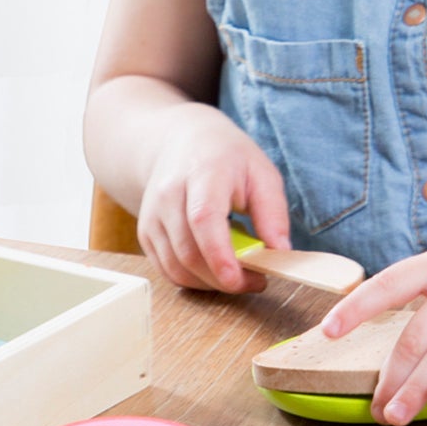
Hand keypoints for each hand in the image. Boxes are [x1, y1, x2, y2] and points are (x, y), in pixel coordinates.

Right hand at [137, 104, 290, 293]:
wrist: (181, 141)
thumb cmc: (227, 158)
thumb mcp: (262, 173)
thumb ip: (273, 213)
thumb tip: (280, 253)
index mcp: (202, 172)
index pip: (203, 219)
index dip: (219, 255)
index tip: (239, 279)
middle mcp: (169, 194)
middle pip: (188, 251)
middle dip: (223, 278)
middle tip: (256, 280)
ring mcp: (153, 215)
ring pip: (176, 267)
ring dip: (210, 283)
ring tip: (238, 274)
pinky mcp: (146, 233)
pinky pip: (167, 270)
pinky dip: (193, 280)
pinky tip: (214, 271)